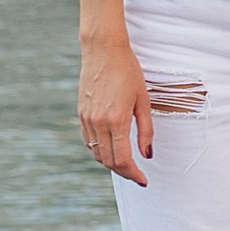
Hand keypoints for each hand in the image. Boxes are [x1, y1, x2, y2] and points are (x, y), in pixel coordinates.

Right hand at [78, 31, 154, 186]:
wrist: (103, 50)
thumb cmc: (128, 71)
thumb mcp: (143, 100)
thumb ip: (146, 130)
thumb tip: (147, 155)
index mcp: (116, 120)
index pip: (123, 160)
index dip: (134, 174)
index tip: (144, 180)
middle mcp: (99, 122)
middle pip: (108, 161)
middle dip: (124, 172)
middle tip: (137, 175)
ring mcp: (87, 118)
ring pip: (97, 153)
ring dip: (111, 163)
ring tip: (126, 164)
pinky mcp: (81, 113)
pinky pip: (89, 141)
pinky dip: (99, 151)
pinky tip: (110, 148)